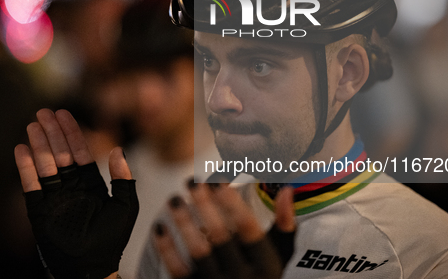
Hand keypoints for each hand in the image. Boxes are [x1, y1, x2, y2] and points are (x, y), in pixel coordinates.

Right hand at [14, 109, 138, 278]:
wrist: (92, 268)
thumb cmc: (112, 240)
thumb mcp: (126, 205)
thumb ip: (123, 177)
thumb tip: (117, 149)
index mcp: (90, 185)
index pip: (79, 152)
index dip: (72, 133)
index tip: (64, 114)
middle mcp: (71, 188)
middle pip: (60, 154)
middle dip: (52, 132)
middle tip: (44, 111)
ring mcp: (54, 198)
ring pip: (45, 165)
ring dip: (39, 144)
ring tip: (32, 124)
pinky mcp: (39, 211)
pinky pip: (31, 185)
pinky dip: (25, 168)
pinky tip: (21, 149)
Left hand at [154, 182, 295, 278]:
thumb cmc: (263, 276)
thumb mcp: (279, 256)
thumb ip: (285, 225)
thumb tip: (287, 189)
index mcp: (265, 264)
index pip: (248, 228)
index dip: (232, 202)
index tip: (217, 179)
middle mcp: (243, 277)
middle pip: (220, 236)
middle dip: (204, 205)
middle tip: (191, 181)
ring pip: (198, 252)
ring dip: (184, 222)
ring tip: (174, 199)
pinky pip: (178, 270)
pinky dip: (167, 248)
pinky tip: (160, 226)